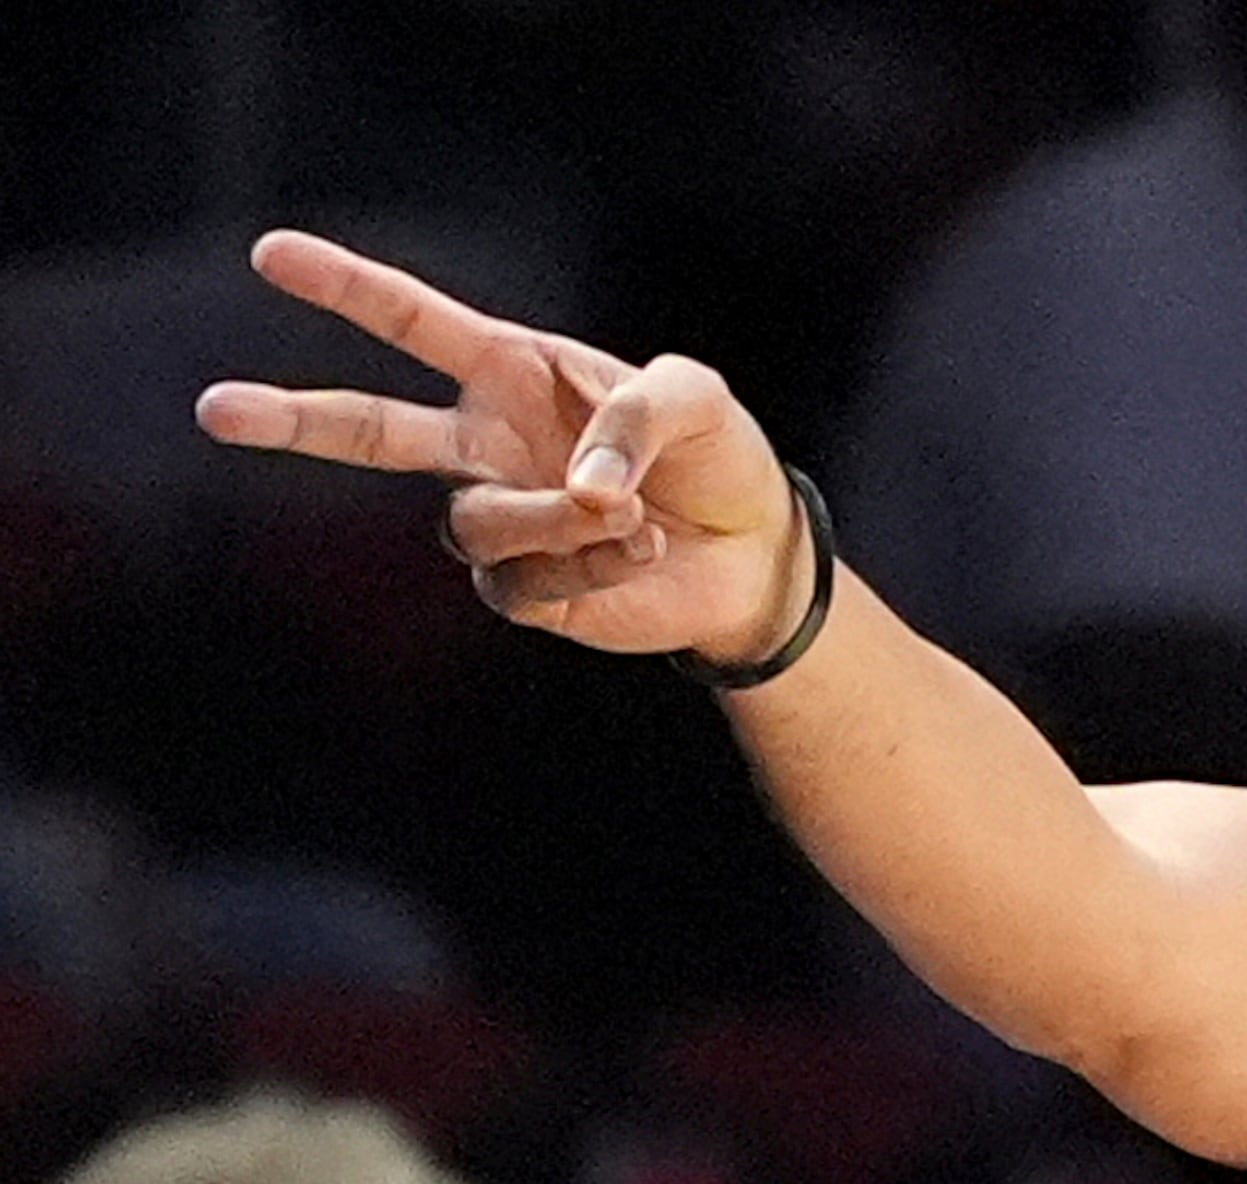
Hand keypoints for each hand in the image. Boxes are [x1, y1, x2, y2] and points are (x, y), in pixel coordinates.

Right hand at [195, 230, 806, 665]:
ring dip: (552, 520)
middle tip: (215, 409)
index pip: (415, 323)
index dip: (346, 288)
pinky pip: (526, 580)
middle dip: (293, 420)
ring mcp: (499, 517)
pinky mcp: (525, 590)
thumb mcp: (695, 399)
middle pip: (368, 430)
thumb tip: (581, 488)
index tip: (272, 254)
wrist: (754, 551)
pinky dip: (592, 563)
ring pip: (474, 522)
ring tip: (631, 514)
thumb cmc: (717, 455)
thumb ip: (634, 418)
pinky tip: (641, 549)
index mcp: (513, 372)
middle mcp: (487, 443)